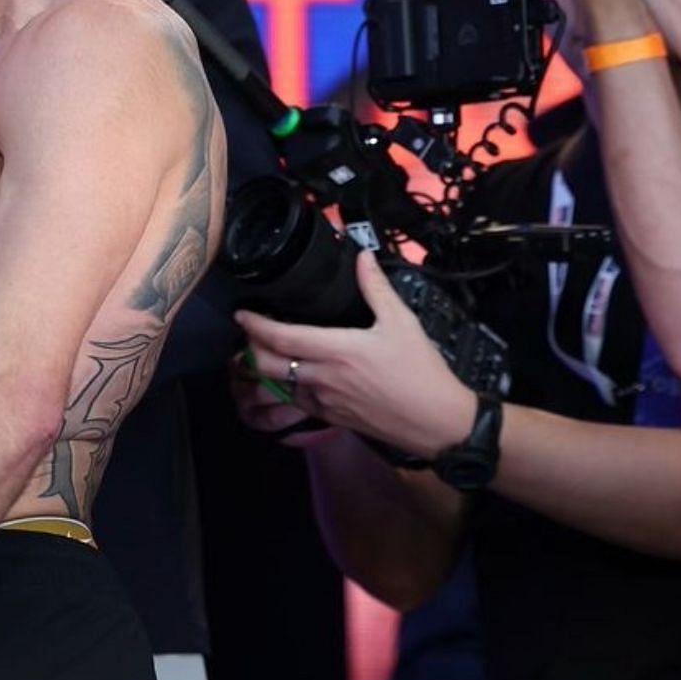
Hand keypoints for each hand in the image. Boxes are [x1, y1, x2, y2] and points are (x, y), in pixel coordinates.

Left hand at [234, 252, 477, 459]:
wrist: (438, 422)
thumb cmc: (421, 371)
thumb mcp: (402, 322)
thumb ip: (376, 288)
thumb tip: (363, 256)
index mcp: (335, 350)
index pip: (280, 337)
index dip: (254, 325)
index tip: (241, 314)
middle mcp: (322, 378)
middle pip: (267, 365)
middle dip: (251, 348)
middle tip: (249, 334)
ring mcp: (325, 402)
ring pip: (278, 387)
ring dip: (265, 372)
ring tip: (263, 355)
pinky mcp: (333, 419)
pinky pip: (297, 404)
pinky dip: (286, 390)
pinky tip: (292, 379)